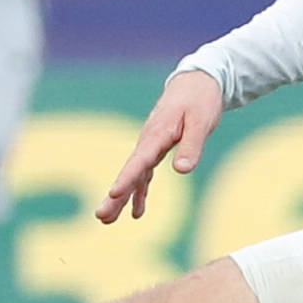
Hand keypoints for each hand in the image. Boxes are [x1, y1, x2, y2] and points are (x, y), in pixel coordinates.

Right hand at [97, 68, 223, 223]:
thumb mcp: (201, 122)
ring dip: (121, 198)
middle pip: (128, 173)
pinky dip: (139, 192)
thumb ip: (191, 146)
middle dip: (115, 196)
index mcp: (157, 135)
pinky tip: (136, 211)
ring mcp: (150, 146)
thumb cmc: (200, 100)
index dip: (126, 179)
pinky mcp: (156, 149)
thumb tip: (181, 170)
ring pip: (133, 176)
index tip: (113, 194)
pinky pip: (144, 174)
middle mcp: (148, 142)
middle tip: (101, 216)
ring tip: (107, 220)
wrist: (196, 82)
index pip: (138, 161)